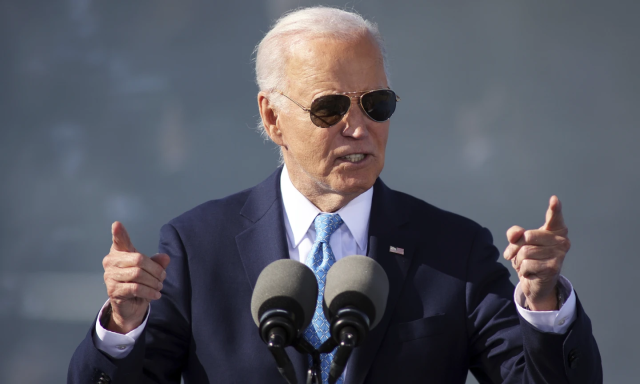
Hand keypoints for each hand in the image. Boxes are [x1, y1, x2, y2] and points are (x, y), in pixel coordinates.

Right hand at [102, 221, 169, 332]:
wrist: (130, 305)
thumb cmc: (138, 282)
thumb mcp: (150, 271)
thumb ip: (157, 262)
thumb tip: (165, 257)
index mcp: (119, 252)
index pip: (119, 241)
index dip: (119, 233)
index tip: (117, 224)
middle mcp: (111, 262)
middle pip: (139, 260)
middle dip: (155, 269)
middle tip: (162, 277)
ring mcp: (110, 276)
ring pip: (138, 274)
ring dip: (153, 282)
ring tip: (159, 286)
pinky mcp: (113, 290)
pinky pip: (135, 288)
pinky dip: (149, 291)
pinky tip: (156, 294)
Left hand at [503, 196, 569, 310]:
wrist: (536, 283)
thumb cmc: (530, 259)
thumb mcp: (519, 244)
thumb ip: (515, 234)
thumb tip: (515, 234)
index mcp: (555, 231)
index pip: (554, 218)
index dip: (554, 209)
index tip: (554, 199)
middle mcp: (561, 241)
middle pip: (526, 237)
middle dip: (515, 248)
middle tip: (516, 255)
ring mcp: (559, 255)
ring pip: (525, 252)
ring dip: (519, 261)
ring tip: (526, 265)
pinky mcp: (553, 268)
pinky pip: (526, 265)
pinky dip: (523, 271)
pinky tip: (532, 273)